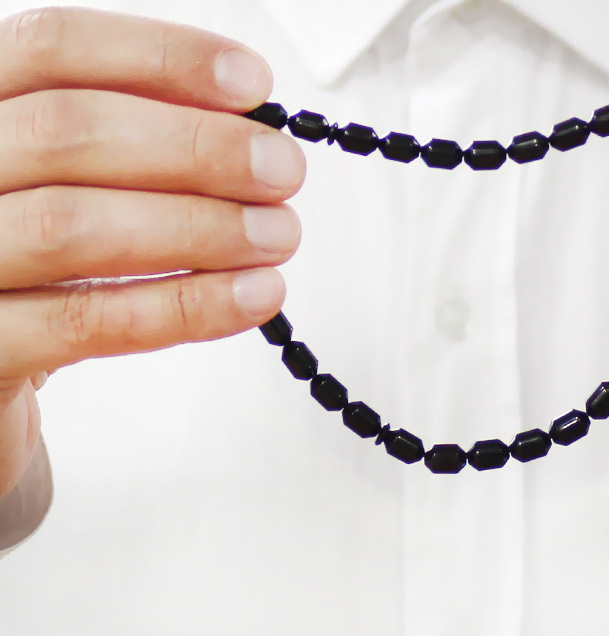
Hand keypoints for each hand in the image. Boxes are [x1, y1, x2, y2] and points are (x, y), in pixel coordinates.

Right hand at [0, 6, 305, 496]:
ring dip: (199, 228)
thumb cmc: (36, 274)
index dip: (161, 58)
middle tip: (281, 171)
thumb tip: (243, 129)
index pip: (53, 49)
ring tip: (276, 236)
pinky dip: (184, 306)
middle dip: (198, 149)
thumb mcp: (70, 191)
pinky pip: (88, 321)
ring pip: (75, 226)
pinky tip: (252, 297)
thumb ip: (136, 149)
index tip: (252, 84)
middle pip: (68, 131)